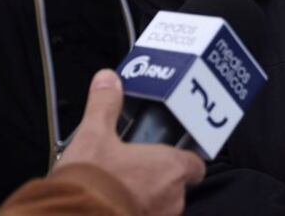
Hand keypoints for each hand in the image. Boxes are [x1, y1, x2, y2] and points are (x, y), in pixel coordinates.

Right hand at [57, 70, 205, 215]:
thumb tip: (108, 81)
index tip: (168, 154)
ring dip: (146, 198)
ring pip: (161, 207)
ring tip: (119, 189)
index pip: (194, 164)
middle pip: (176, 186)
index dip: (183, 159)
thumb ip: (105, 105)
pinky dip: (133, 212)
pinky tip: (113, 207)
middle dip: (158, 179)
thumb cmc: (90, 184)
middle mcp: (172, 198)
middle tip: (135, 169)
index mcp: (170, 168)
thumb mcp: (94, 135)